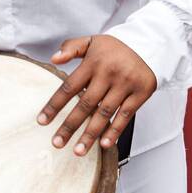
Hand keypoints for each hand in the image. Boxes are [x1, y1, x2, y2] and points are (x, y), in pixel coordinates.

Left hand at [39, 34, 157, 155]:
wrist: (149, 44)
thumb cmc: (115, 48)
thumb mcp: (91, 41)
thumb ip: (71, 47)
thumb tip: (53, 58)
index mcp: (93, 62)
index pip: (69, 86)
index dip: (54, 105)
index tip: (42, 121)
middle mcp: (109, 74)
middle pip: (85, 104)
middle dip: (70, 125)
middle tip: (57, 143)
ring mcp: (126, 84)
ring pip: (105, 113)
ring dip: (90, 134)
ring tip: (78, 151)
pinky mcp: (141, 93)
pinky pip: (126, 115)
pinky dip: (115, 130)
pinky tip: (104, 144)